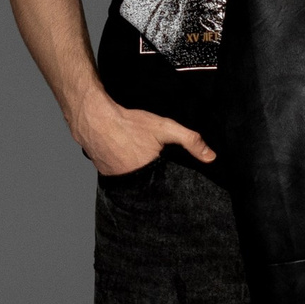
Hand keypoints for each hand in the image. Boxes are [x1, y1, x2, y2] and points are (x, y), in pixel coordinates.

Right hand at [70, 87, 214, 175]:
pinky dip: (123, 168)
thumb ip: (190, 141)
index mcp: (146, 176)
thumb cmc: (128, 123)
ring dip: (137, 174)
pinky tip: (125, 156)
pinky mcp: (103, 172)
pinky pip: (118, 174)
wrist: (94, 117)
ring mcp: (114, 178)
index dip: (168, 181)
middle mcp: (129, 182)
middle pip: (147, 184)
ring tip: (139, 159)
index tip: (171, 176)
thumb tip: (211, 157)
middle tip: (154, 163)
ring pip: (132, 180)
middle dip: (153, 178)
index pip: (163, 186)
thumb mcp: (164, 128)